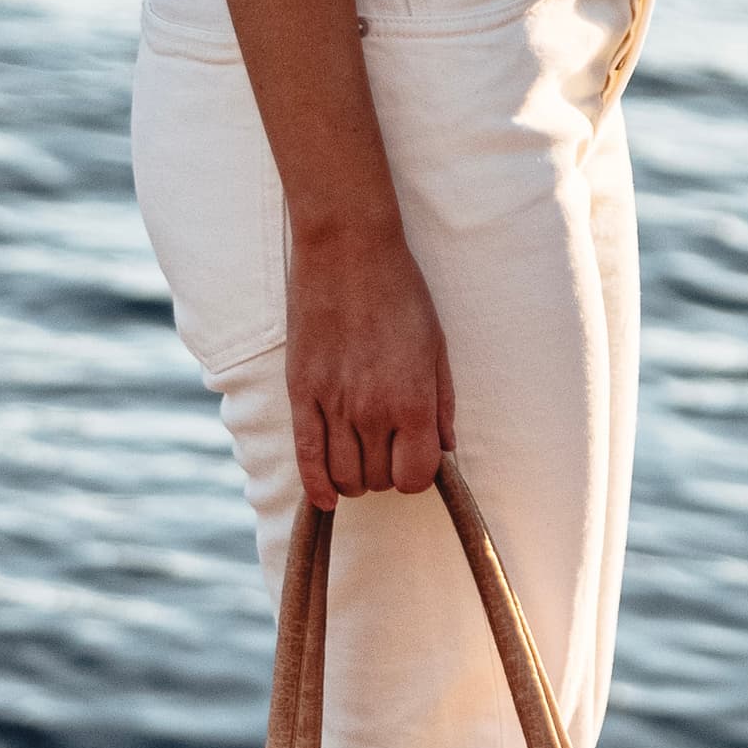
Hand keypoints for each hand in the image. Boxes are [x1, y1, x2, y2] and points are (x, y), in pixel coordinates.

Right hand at [286, 205, 454, 497]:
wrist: (348, 251)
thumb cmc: (401, 293)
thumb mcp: (437, 346)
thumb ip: (442, 404)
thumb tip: (445, 450)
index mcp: (413, 400)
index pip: (415, 476)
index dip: (416, 476)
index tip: (413, 460)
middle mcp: (373, 410)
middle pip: (378, 480)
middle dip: (385, 473)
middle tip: (386, 450)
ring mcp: (333, 404)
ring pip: (343, 476)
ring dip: (354, 479)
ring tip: (359, 459)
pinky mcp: (301, 393)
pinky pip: (306, 456)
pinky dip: (316, 485)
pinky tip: (325, 496)